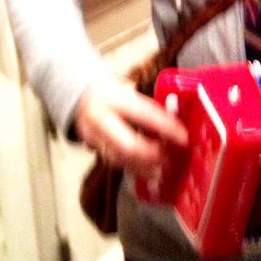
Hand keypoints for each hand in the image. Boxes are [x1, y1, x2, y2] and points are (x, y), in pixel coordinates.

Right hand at [74, 72, 188, 176]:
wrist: (77, 95)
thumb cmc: (108, 91)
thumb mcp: (126, 88)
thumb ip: (145, 103)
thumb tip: (172, 115)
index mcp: (114, 99)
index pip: (145, 114)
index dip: (166, 127)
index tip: (183, 137)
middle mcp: (102, 119)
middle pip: (128, 145)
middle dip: (152, 155)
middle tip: (169, 157)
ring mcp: (95, 137)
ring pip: (121, 159)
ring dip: (143, 168)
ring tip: (162, 171)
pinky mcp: (94, 149)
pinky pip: (115, 163)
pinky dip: (133, 169)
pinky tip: (148, 173)